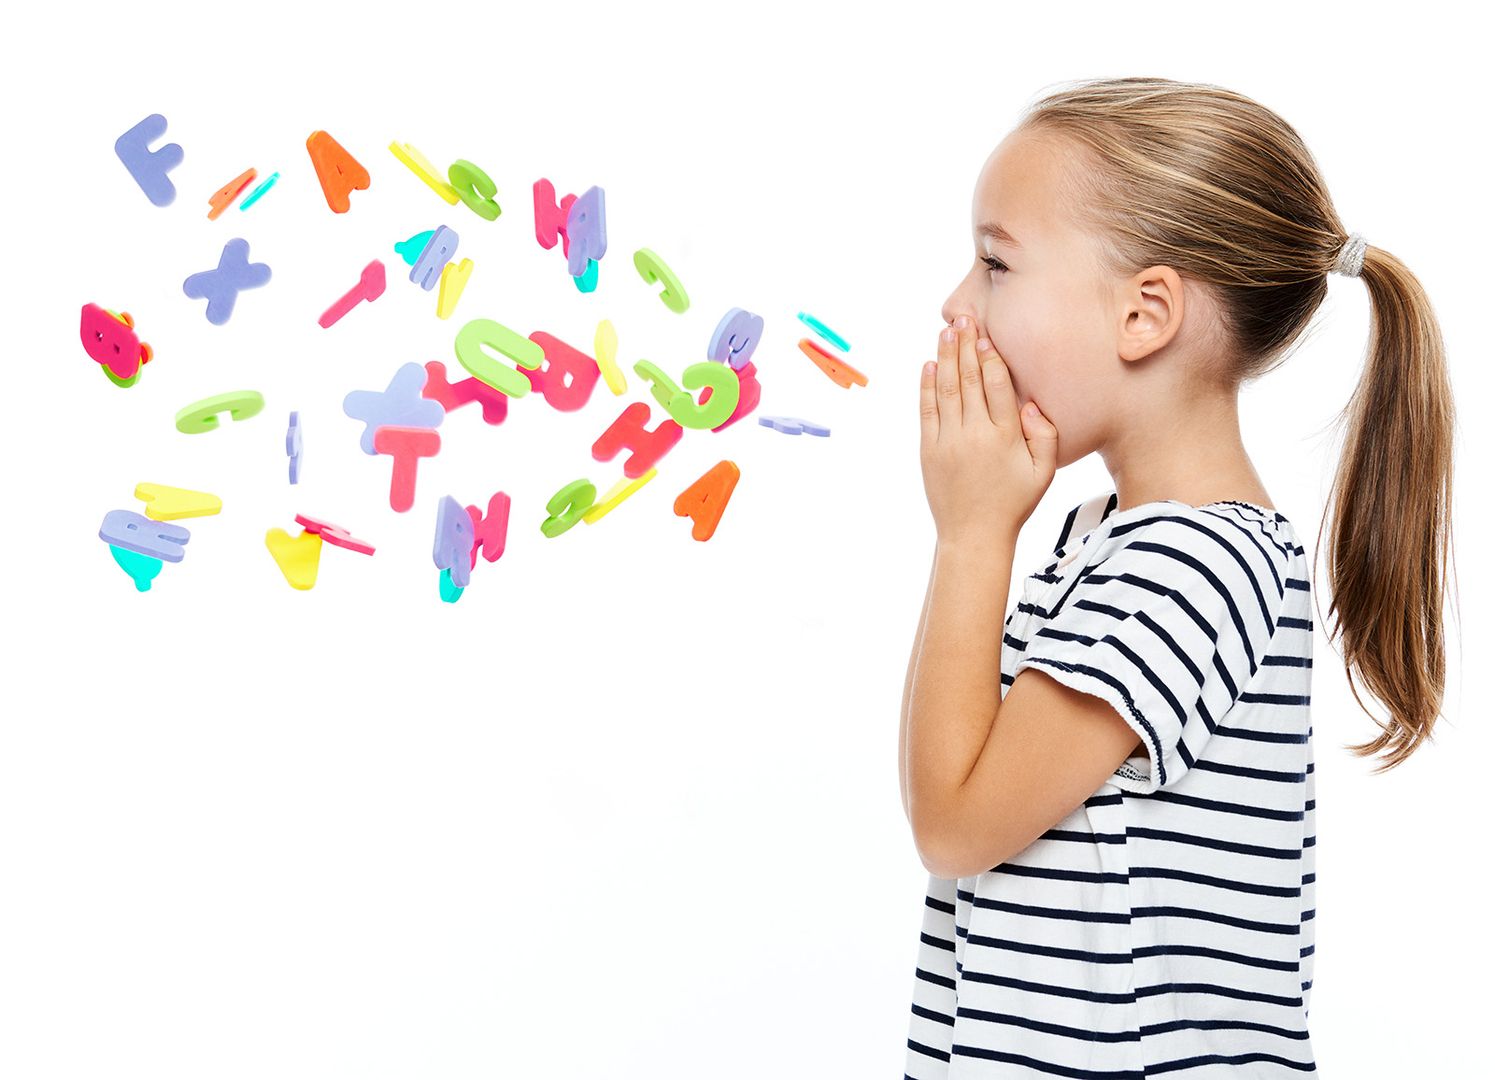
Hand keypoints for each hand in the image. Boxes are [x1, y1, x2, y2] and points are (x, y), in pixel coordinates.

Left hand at [919, 316, 1057, 546]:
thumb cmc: (1014, 502)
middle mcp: (974, 435)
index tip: (986, 336)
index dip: (991, 359)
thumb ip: (1046, 435)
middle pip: (969, 380)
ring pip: (946, 390)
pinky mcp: (928, 451)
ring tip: (946, 331)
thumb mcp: (1044, 472)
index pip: (997, 387)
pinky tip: (929, 365)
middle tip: (964, 318)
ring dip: (945, 358)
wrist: (974, 535)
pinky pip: (926, 411)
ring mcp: (948, 442)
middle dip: (966, 346)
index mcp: (1005, 437)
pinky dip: (927, 386)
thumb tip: (1031, 404)